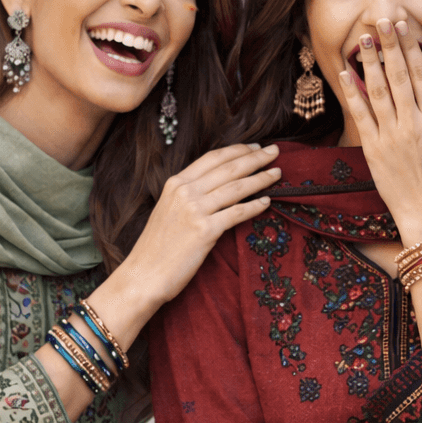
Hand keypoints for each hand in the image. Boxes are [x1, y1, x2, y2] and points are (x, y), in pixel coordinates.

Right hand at [123, 142, 280, 309]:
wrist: (144, 275)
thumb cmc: (157, 247)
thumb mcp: (168, 209)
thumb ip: (189, 195)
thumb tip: (217, 186)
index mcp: (176, 183)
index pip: (213, 158)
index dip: (237, 150)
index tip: (254, 147)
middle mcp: (185, 192)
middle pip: (228, 168)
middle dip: (255, 158)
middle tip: (275, 152)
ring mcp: (195, 210)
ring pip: (236, 187)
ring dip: (261, 179)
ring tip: (277, 174)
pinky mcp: (205, 231)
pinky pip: (237, 213)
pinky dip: (255, 206)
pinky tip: (268, 202)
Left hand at [338, 17, 421, 238]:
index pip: (421, 75)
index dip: (410, 48)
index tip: (402, 26)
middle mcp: (413, 124)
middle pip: (399, 77)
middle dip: (389, 47)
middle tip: (381, 21)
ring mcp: (391, 136)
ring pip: (378, 91)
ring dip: (370, 63)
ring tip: (364, 39)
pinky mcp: (373, 148)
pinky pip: (361, 115)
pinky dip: (352, 93)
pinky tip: (346, 73)